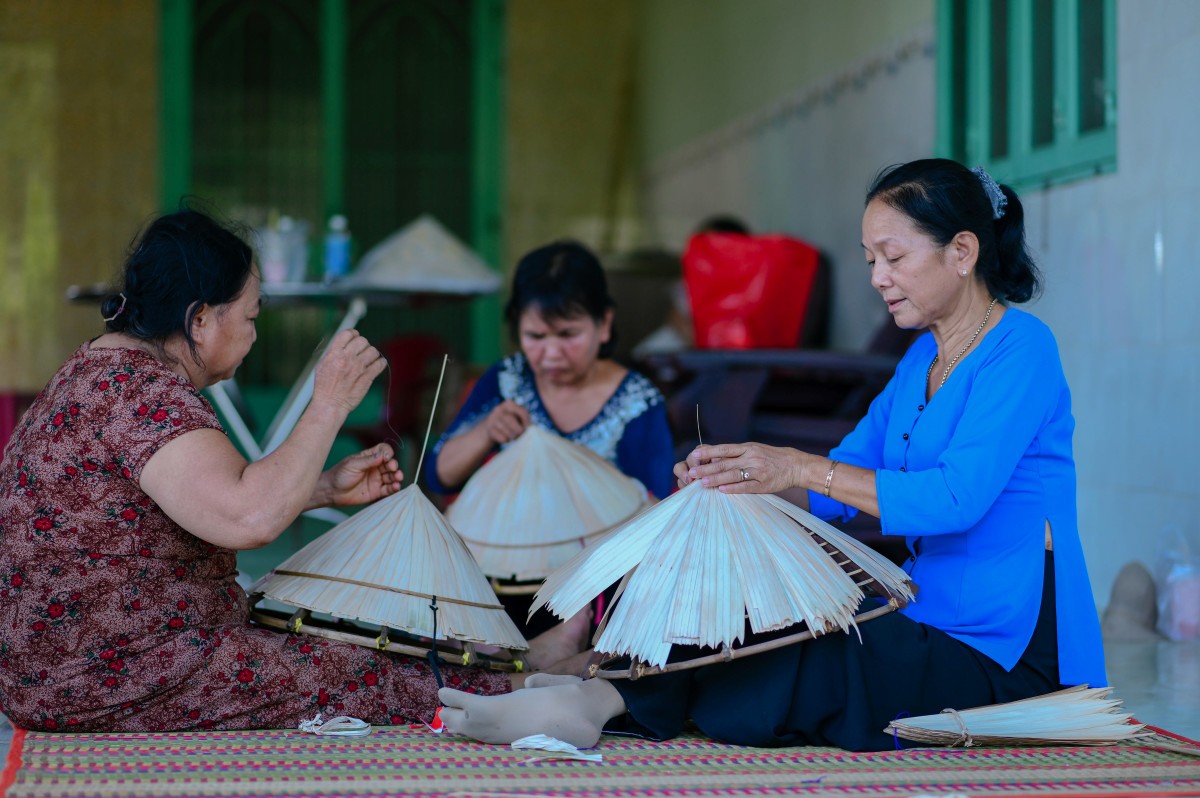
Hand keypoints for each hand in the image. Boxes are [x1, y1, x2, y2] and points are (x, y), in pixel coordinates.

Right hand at [311, 330, 386, 415]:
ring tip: (368, 360)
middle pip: (362, 340)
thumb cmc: (324, 386)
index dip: (353, 334)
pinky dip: (380, 363)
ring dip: (372, 354)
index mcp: (334, 354)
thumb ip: (333, 352)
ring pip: (373, 351)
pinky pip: (380, 364)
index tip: (355, 338)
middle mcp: (347, 358)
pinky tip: (377, 365)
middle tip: (361, 352)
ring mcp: (358, 368)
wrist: (331, 404)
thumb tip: (344, 343)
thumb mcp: (322, 365)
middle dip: (363, 345)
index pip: (347, 334)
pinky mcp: (367, 377)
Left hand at [316, 443, 402, 506]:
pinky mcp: (377, 491)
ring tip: (398, 478)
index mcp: (369, 457)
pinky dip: (394, 488)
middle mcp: (375, 467)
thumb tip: (382, 455)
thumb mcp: (352, 464)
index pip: (383, 450)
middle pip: (390, 463)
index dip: (388, 452)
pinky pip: (389, 489)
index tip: (387, 457)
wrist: (332, 492)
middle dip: (394, 465)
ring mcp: (377, 479)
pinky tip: (396, 487)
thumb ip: (368, 460)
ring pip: (392, 476)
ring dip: (397, 476)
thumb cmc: (339, 475)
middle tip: (393, 468)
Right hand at [483, 400, 529, 443]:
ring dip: (512, 436)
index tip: (527, 429)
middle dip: (518, 430)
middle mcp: (499, 409)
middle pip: (511, 420)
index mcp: (509, 404)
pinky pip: (501, 437)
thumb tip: (530, 428)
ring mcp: (492, 419)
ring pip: (506, 429)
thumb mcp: (516, 417)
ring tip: (513, 437)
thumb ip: (524, 420)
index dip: (527, 422)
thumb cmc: (508, 423)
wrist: (489, 428)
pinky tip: (506, 438)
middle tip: (520, 435)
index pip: (522, 411)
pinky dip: (505, 440)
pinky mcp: (489, 430)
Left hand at [675, 442, 804, 494]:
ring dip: (717, 479)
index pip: (724, 449)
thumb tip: (712, 455)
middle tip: (692, 473)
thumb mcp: (753, 449)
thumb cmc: (769, 457)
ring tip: (703, 483)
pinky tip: (722, 491)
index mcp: (747, 448)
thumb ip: (735, 453)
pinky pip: (746, 487)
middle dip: (707, 469)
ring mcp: (757, 471)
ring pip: (734, 475)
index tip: (694, 455)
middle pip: (725, 463)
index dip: (708, 452)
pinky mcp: (763, 484)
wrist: (794, 465)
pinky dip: (734, 489)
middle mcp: (751, 458)